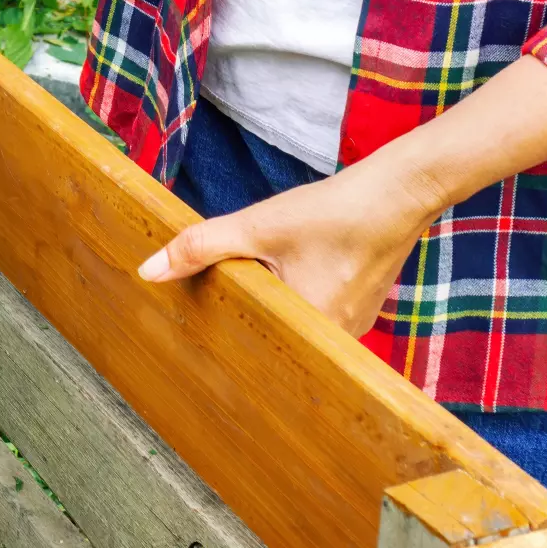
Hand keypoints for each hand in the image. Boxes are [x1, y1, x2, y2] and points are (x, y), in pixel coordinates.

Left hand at [137, 159, 445, 334]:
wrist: (397, 193)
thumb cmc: (333, 213)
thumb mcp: (256, 227)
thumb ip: (200, 247)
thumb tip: (149, 271)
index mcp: (308, 331)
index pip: (252, 353)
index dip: (222, 347)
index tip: (192, 352)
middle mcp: (335, 341)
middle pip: (271, 339)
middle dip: (241, 327)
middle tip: (201, 327)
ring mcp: (350, 328)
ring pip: (292, 325)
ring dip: (268, 310)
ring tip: (233, 302)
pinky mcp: (358, 309)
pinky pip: (313, 314)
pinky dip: (292, 299)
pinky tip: (275, 282)